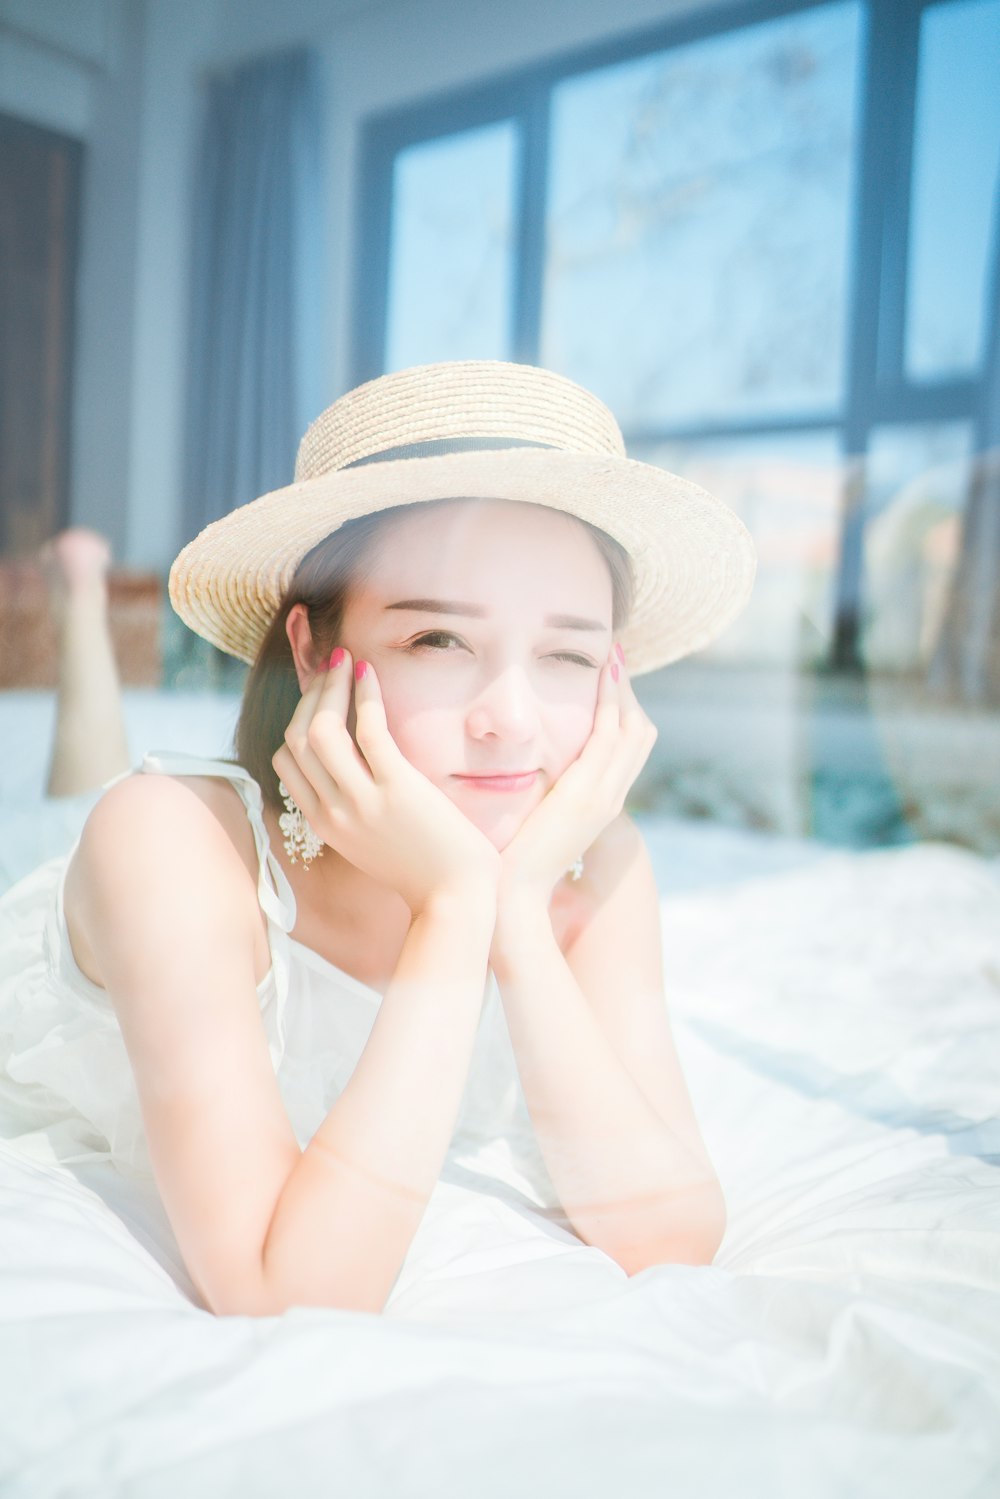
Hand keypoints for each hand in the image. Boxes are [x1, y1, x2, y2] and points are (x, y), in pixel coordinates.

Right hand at [272, 649, 500, 916]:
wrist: (455, 900)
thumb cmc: (423, 871)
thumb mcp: (372, 844)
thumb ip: (354, 813)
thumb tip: (353, 775)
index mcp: (324, 825)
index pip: (286, 760)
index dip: (297, 719)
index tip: (319, 695)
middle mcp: (333, 813)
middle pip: (298, 739)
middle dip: (311, 694)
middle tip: (331, 666)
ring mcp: (362, 802)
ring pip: (323, 730)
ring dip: (331, 687)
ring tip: (347, 660)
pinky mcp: (397, 790)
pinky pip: (369, 730)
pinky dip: (365, 695)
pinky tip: (370, 673)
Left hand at [496, 644, 656, 904]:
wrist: (515, 896)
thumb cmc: (512, 864)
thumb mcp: (534, 824)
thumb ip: (539, 798)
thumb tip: (526, 778)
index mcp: (599, 805)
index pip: (626, 750)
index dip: (623, 714)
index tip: (609, 684)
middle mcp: (610, 798)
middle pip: (639, 735)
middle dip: (629, 695)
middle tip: (616, 659)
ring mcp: (604, 796)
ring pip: (631, 730)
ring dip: (623, 690)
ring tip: (613, 656)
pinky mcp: (588, 794)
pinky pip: (610, 737)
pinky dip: (611, 703)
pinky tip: (602, 675)